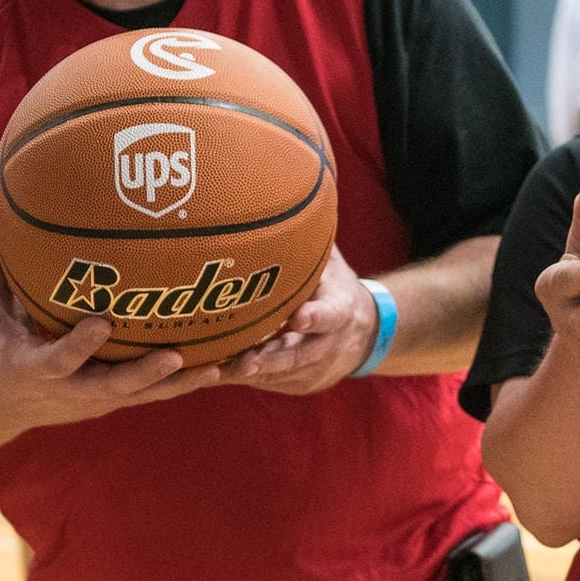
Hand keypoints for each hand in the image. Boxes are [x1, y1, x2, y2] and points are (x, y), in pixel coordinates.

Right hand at [0, 209, 220, 441]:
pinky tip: (223, 367)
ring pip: (143, 397)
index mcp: (35, 369)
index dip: (80, 345)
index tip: (101, 323)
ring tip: (219, 367)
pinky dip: (186, 383)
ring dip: (180, 384)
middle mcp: (70, 391)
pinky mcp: (114, 402)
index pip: (59, 359)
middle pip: (112, 387)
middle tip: (175, 355)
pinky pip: (154, 394)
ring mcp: (96, 400)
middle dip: (144, 374)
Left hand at [219, 247, 375, 394]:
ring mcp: (316, 369)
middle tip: (244, 360)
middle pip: (300, 355)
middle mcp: (330, 344)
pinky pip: (270, 384)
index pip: (331, 314)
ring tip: (216, 370)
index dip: (316, 317)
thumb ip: (312, 242)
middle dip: (271, 359)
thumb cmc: (335, 290)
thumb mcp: (332, 265)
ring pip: (281, 374)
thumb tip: (294, 195)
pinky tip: (216, 374)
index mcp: (340, 310)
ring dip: (250, 373)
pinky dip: (246, 379)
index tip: (299, 316)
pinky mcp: (301, 384)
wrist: (364, 335)